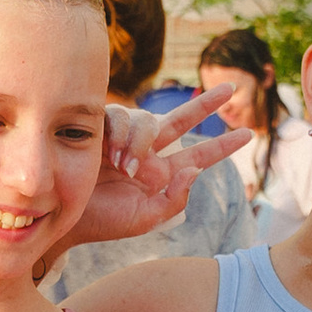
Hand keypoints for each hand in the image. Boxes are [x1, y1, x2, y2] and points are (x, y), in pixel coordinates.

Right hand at [76, 97, 250, 246]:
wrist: (64, 217)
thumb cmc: (104, 222)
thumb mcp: (146, 218)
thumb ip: (175, 199)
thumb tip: (196, 169)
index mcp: (161, 173)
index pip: (197, 154)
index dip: (221, 145)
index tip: (247, 134)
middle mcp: (146, 151)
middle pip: (181, 120)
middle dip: (206, 104)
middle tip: (231, 88)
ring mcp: (124, 137)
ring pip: (146, 119)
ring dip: (139, 141)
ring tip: (124, 167)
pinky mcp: (99, 127)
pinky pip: (118, 116)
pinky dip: (119, 133)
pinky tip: (111, 153)